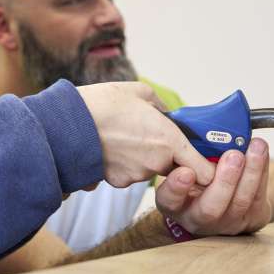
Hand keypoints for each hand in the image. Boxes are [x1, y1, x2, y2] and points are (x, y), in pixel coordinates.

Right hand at [77, 81, 215, 187]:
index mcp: (169, 140)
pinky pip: (129, 173)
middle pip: (174, 168)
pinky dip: (123, 163)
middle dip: (167, 156)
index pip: (205, 172)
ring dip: (142, 158)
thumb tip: (167, 115)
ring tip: (123, 137)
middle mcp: (157, 162)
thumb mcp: (139, 92)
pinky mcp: (117, 181)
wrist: (66, 123)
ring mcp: (136, 175)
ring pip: (149, 169)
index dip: (206, 169)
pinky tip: (111, 147)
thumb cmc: (103, 104)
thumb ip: (161, 107)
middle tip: (149, 136)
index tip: (203, 162)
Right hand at [156, 139, 271, 236]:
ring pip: (240, 202)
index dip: (177, 187)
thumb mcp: (181, 166)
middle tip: (233, 155)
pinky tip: (261, 152)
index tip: (187, 171)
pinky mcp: (251, 220)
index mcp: (173, 203)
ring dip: (251, 173)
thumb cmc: (196, 176)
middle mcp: (197, 218)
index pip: (169, 199)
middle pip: (210, 208)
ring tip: (255, 147)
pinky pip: (258, 197)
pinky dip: (261, 172)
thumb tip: (194, 125)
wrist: (222, 200)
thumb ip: (185, 154)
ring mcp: (225, 223)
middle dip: (225, 181)